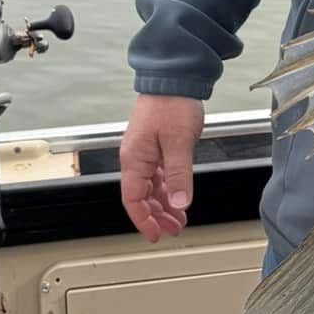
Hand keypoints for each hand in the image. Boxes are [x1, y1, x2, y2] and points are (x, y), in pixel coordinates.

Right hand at [120, 94, 205, 242]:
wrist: (174, 79)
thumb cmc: (172, 104)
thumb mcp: (178, 141)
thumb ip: (178, 174)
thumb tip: (180, 202)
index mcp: (135, 159)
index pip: (133, 199)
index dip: (143, 220)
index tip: (155, 235)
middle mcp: (136, 158)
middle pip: (141, 197)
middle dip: (156, 217)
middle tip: (173, 230)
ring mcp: (145, 153)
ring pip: (150, 188)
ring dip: (163, 205)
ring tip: (178, 219)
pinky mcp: (155, 147)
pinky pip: (158, 176)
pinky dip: (167, 190)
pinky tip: (177, 198)